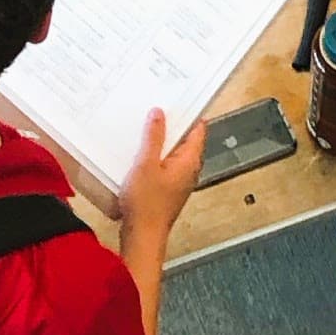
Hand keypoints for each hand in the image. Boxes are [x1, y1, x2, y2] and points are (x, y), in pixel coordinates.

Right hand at [117, 106, 205, 244]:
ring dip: (160, 141)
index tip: (178, 97)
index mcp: (189, 161)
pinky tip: (137, 152)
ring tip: (144, 125)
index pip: (198, 130)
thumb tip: (160, 113)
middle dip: (172, 125)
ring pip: (172, 153)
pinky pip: (163, 166)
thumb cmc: (147, 204)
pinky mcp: (166, 190)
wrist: (142, 237)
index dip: (190, 112)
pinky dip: (154, 156)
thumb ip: (153, 137)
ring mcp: (177, 182)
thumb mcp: (146, 164)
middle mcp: (188, 171)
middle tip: (156, 106)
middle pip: (185, 140)